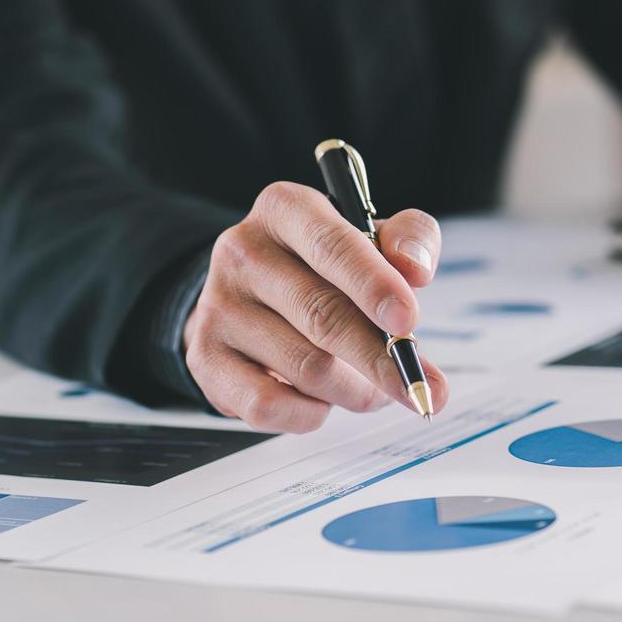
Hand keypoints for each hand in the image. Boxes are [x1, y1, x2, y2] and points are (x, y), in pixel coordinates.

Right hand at [184, 182, 448, 431]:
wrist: (254, 297)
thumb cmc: (327, 267)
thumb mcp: (372, 236)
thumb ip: (409, 238)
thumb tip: (416, 270)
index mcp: (285, 208)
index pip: (331, 246)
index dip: (373, 285)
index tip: (409, 320)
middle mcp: (242, 250)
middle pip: (322, 314)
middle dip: (380, 358)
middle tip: (417, 386)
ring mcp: (218, 306)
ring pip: (306, 367)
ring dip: (354, 390)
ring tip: (370, 387)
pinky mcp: (204, 357)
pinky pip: (268, 405)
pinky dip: (311, 414)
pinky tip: (323, 400)